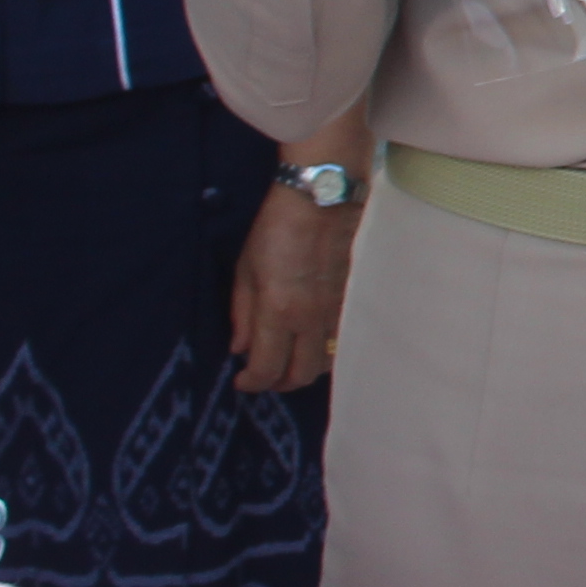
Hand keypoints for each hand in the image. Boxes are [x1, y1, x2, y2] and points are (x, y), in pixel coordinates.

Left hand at [224, 182, 355, 395]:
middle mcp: (310, 321)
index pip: (267, 369)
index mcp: (278, 313)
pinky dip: (317, 352)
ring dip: (301, 369)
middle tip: (261, 376)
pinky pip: (333, 342)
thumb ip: (241, 314)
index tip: (239, 381)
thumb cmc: (274, 230)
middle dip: (278, 384)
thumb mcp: (245, 270)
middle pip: (301, 376)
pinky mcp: (345, 303)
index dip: (252, 383)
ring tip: (283, 360)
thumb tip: (240, 347)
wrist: (322, 202)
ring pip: (323, 363)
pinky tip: (303, 340)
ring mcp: (333, 314)